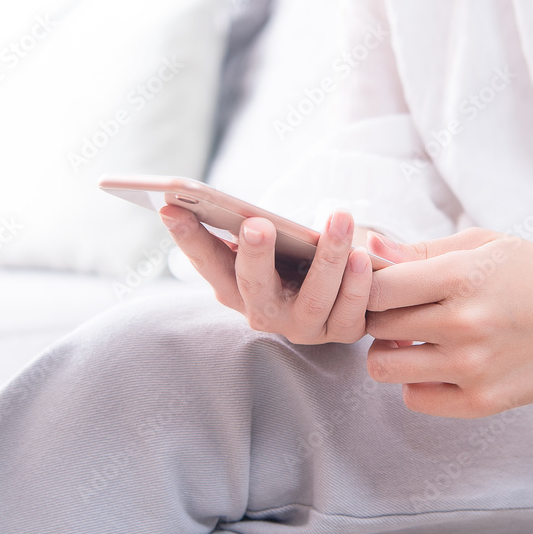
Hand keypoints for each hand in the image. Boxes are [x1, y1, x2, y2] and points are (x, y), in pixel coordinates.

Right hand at [161, 206, 373, 343]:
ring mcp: (302, 327)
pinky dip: (357, 284)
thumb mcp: (266, 241)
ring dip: (328, 259)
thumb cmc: (294, 255)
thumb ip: (240, 224)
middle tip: (256, 224)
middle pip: (253, 286)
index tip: (169, 207)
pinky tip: (363, 254)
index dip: (187, 237)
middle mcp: (262, 313)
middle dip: (254, 255)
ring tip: (338, 219)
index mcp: (233, 287)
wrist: (340, 293)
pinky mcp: (340, 333)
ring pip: (313, 299)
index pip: (205, 261)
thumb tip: (188, 201)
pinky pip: (350, 313)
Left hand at [363, 228, 532, 417]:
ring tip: (410, 337)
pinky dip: (413, 382)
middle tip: (397, 310)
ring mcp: (472, 368)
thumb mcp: (482, 245)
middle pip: (375, 326)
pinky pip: (413, 398)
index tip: (379, 283)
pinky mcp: (483, 402)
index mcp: (461, 277)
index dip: (368, 285)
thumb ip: (421, 250)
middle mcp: (464, 325)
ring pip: (383, 367)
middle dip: (377, 316)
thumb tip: (370, 248)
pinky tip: (433, 362)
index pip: (377, 288)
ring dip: (388, 351)